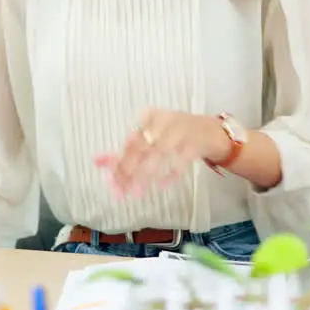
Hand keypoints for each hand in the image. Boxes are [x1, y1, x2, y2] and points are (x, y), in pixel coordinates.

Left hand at [94, 109, 229, 197]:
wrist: (213, 131)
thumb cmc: (175, 134)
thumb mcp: (150, 137)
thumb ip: (125, 151)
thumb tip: (95, 160)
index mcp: (150, 117)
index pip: (129, 141)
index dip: (117, 163)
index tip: (109, 183)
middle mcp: (164, 121)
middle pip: (141, 147)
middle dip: (129, 171)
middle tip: (119, 191)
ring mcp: (182, 131)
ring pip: (159, 153)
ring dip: (146, 174)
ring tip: (136, 192)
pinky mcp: (196, 143)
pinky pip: (182, 159)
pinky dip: (172, 172)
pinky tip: (162, 185)